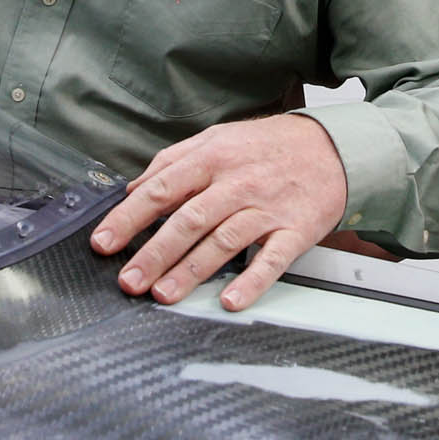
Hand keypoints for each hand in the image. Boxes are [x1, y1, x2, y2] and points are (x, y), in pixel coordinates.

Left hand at [89, 113, 347, 311]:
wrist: (335, 147)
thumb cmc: (270, 146)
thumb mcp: (218, 138)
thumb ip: (174, 161)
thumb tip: (135, 187)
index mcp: (213, 158)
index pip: (162, 189)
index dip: (129, 217)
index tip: (104, 242)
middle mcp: (237, 183)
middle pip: (188, 221)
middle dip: (153, 253)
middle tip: (128, 281)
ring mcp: (267, 209)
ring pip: (222, 242)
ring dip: (190, 271)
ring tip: (163, 295)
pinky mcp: (295, 231)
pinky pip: (271, 260)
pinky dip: (251, 282)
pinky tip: (230, 301)